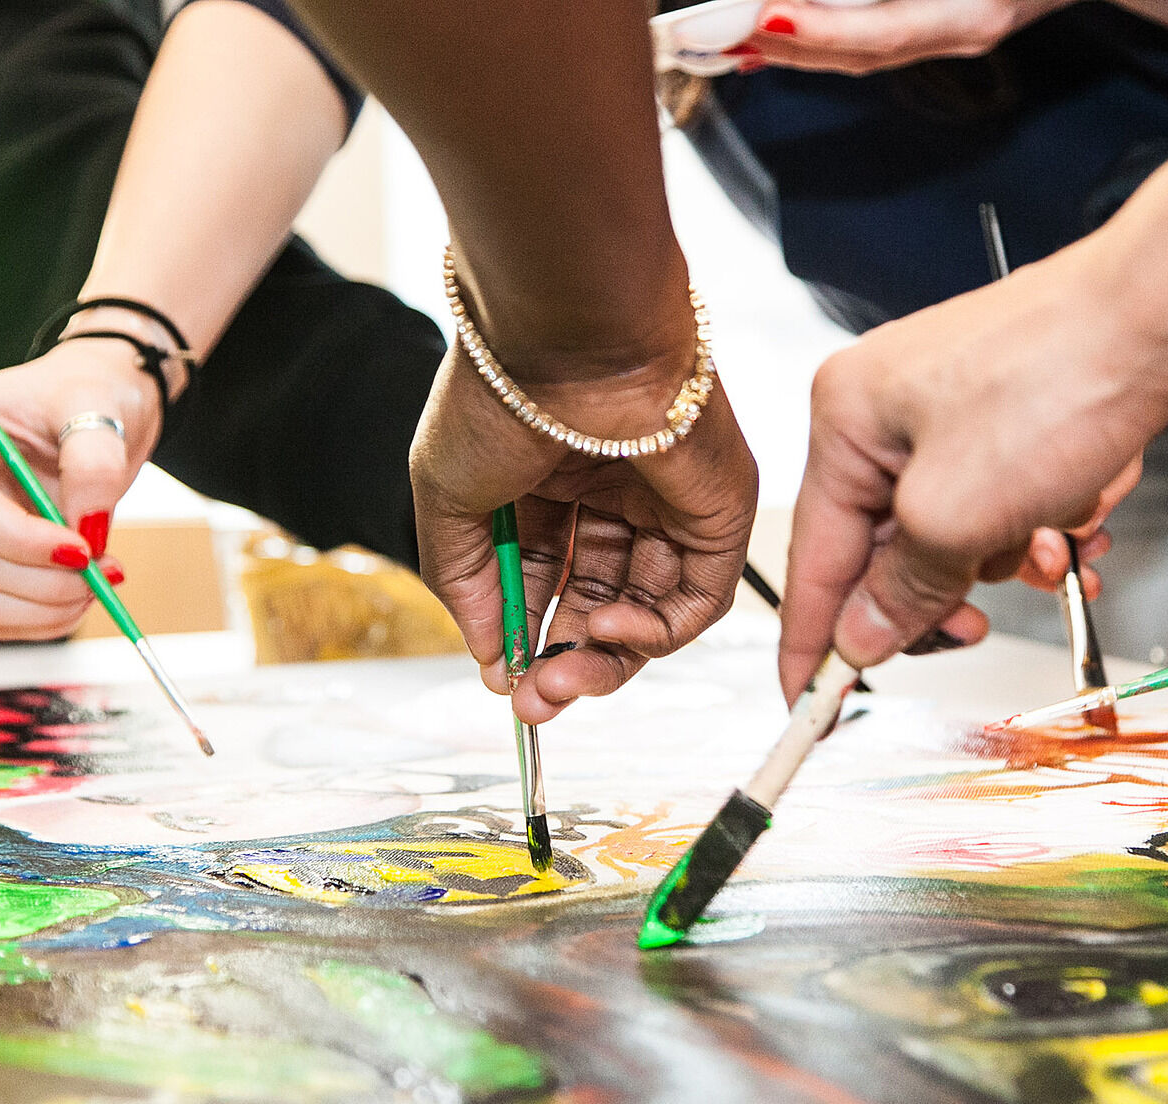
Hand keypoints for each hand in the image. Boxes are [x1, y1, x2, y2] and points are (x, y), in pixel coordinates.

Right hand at [0, 338, 158, 639]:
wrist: (93, 411)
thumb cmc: (89, 394)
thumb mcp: (100, 407)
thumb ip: (95, 463)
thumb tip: (85, 528)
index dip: (22, 541)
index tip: (84, 550)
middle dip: (45, 580)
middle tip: (108, 570)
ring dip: (47, 606)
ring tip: (103, 578)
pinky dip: (42, 618)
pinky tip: (82, 593)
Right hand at [412, 344, 759, 725]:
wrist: (573, 336)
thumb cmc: (499, 396)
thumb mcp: (449, 498)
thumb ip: (465, 583)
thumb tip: (491, 659)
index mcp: (548, 473)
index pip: (544, 574)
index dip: (525, 630)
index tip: (502, 677)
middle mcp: (612, 488)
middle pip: (597, 598)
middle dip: (562, 658)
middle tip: (534, 703)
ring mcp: (669, 501)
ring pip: (647, 610)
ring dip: (602, 659)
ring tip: (560, 680)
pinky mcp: (719, 511)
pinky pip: (695, 599)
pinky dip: (652, 633)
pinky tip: (604, 629)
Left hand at [733, 0, 1073, 75]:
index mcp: (977, 9)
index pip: (884, 31)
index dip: (823, 30)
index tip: (769, 16)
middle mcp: (968, 25)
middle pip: (860, 52)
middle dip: (787, 43)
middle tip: (721, 30)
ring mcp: (961, 31)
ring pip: (862, 53)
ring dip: (795, 47)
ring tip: (734, 37)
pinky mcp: (952, 24)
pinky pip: (877, 41)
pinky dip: (825, 40)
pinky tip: (779, 35)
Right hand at [778, 236, 1167, 700]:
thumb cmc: (1061, 378)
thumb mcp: (957, 517)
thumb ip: (901, 591)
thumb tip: (860, 642)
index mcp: (845, 420)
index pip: (815, 559)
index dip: (814, 643)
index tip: (808, 708)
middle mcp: (887, 413)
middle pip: (886, 554)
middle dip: (940, 593)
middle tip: (969, 628)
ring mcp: (951, 413)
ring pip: (955, 537)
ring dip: (1007, 558)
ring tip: (1054, 544)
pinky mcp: (1011, 418)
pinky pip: (1004, 507)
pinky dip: (1042, 527)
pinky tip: (1080, 518)